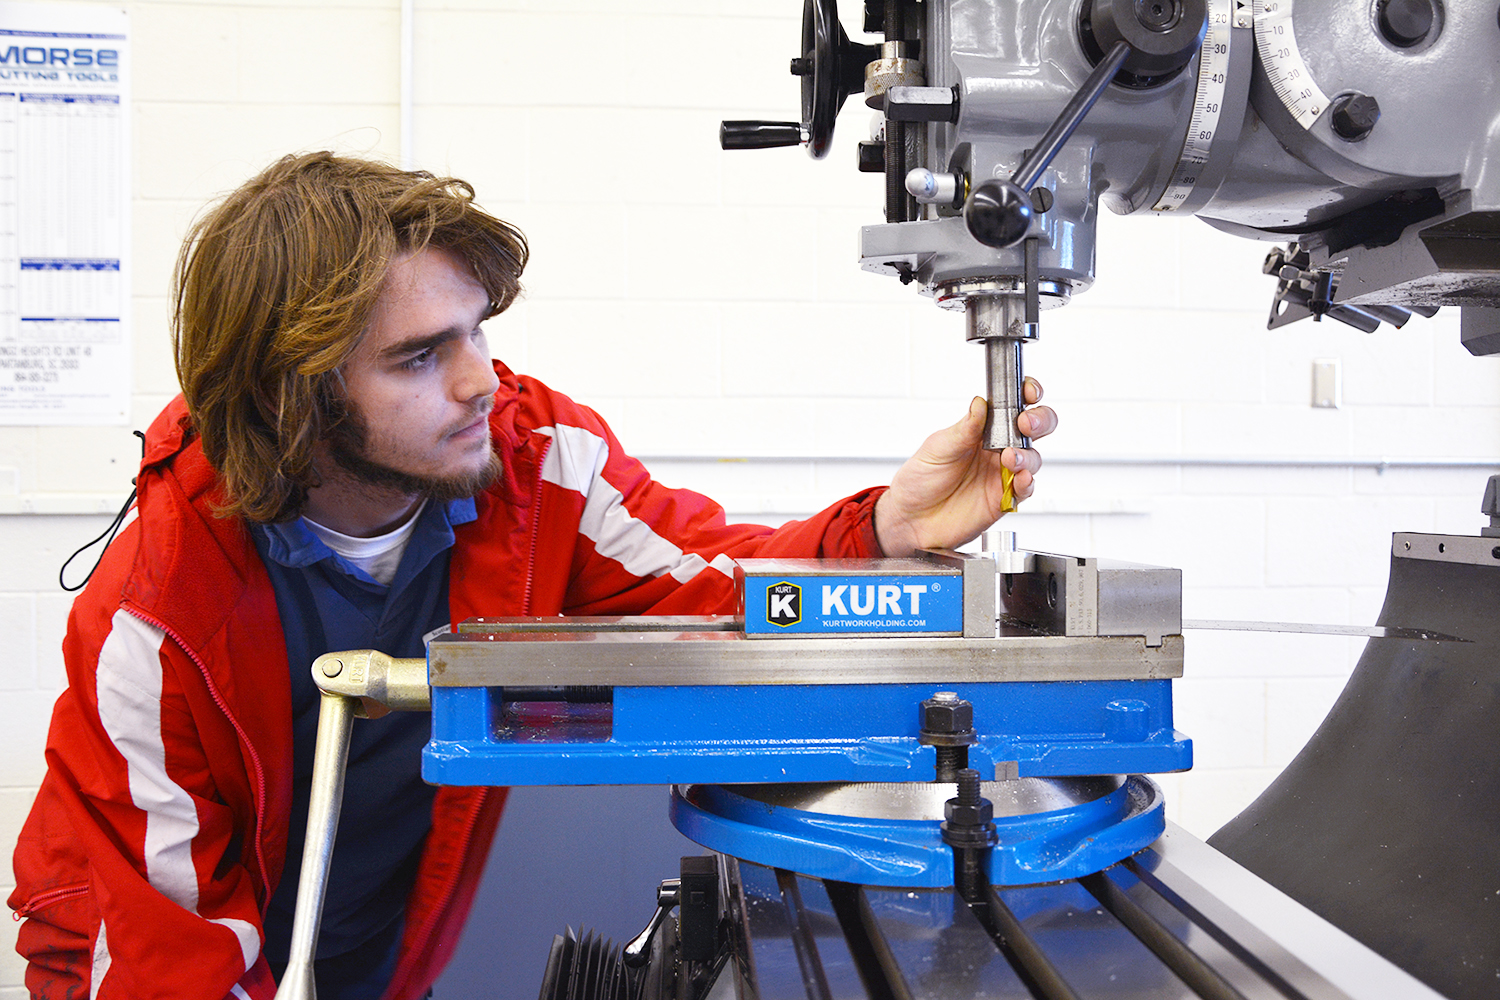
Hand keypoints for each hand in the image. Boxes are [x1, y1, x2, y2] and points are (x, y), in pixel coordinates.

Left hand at [874, 378, 1056, 556]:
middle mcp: (997, 449)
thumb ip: (964, 428)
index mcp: (982, 430)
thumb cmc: (920, 480)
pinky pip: (1026, 489)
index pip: (1013, 406)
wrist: (911, 518)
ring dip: (1026, 455)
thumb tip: (980, 403)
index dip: (1026, 394)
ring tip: (1008, 458)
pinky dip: (1027, 482)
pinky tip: (1019, 479)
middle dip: (1040, 420)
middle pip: (1035, 428)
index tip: (1028, 392)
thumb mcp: (938, 447)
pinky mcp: (1004, 498)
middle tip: (1025, 423)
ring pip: (1032, 457)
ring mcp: (1002, 473)